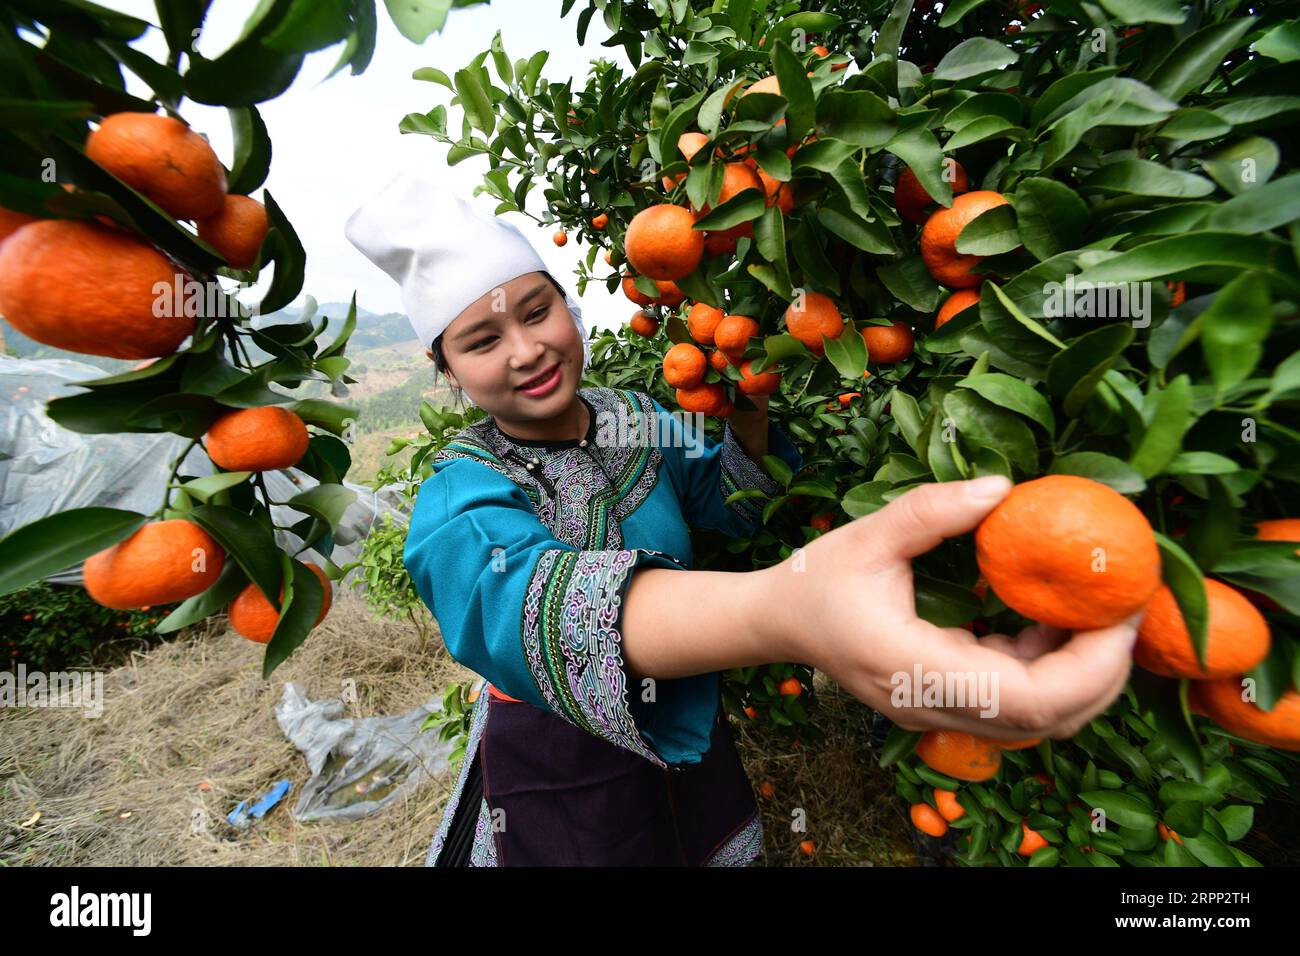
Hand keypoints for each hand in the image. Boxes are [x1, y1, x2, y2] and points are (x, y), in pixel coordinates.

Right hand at [755, 476, 1140, 741]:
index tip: (1120, 612)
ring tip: (1101, 610)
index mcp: (914, 668)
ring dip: (1081, 673)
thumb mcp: (869, 534)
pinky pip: (1015, 702)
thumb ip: (933, 511)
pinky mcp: (946, 703)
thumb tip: (1003, 488)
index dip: (1091, 665)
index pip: (1029, 698)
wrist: (780, 623)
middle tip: (1129, 608)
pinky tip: (1051, 616)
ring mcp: (940, 712)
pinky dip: (1049, 667)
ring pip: (1039, 720)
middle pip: (1049, 720)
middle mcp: (933, 704)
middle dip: (1104, 671)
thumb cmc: (818, 579)